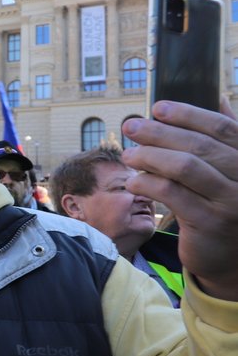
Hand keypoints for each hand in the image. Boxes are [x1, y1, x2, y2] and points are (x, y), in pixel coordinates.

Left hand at [122, 98, 237, 299]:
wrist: (232, 257)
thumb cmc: (225, 205)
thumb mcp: (231, 171)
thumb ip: (227, 138)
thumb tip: (220, 98)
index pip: (222, 127)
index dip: (188, 114)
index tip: (157, 107)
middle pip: (198, 145)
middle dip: (159, 132)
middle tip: (130, 127)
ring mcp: (232, 202)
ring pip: (184, 167)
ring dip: (150, 156)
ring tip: (129, 155)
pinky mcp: (210, 223)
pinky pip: (172, 194)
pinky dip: (148, 183)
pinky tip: (133, 181)